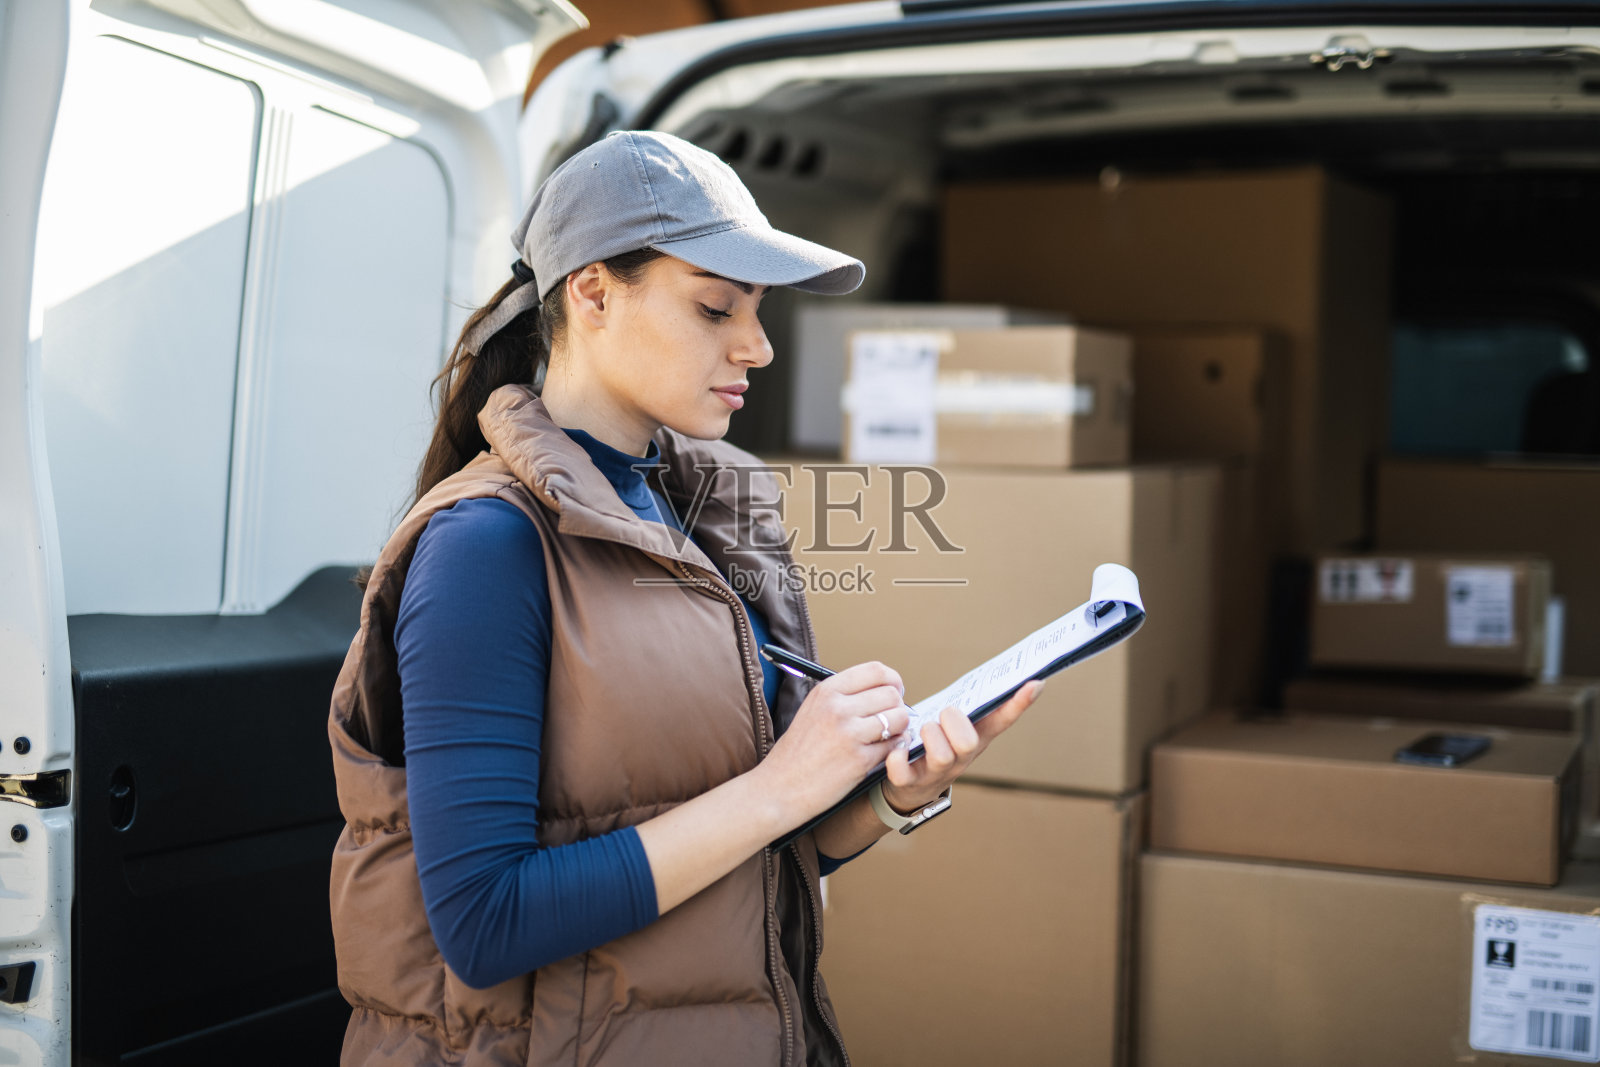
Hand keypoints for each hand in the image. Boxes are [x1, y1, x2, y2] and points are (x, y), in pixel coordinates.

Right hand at [758, 661, 912, 823]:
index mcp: (827, 691)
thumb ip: (844, 697)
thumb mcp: (813, 710)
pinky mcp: (859, 760)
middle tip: (889, 720)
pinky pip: (894, 745)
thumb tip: (884, 688)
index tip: (893, 692)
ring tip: (886, 737)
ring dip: (899, 728)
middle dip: (896, 707)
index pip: (876, 670)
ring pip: (899, 718)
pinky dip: (893, 750)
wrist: (779, 788)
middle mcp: (837, 708)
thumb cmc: (798, 752)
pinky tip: (880, 753)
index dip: (892, 681)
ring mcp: (849, 734)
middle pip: (891, 693)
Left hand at [879, 680, 1043, 815]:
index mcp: (974, 739)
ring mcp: (936, 772)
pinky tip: (897, 750)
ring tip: (919, 731)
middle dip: (954, 722)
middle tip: (942, 715)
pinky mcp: (909, 783)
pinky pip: (904, 772)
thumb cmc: (934, 745)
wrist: (909, 788)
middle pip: (969, 743)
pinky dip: (898, 758)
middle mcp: (960, 759)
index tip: (1035, 681)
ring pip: (943, 756)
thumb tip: (993, 673)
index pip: (1002, 720)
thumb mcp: (954, 726)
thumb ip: (969, 704)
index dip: (1018, 703)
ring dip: (929, 736)